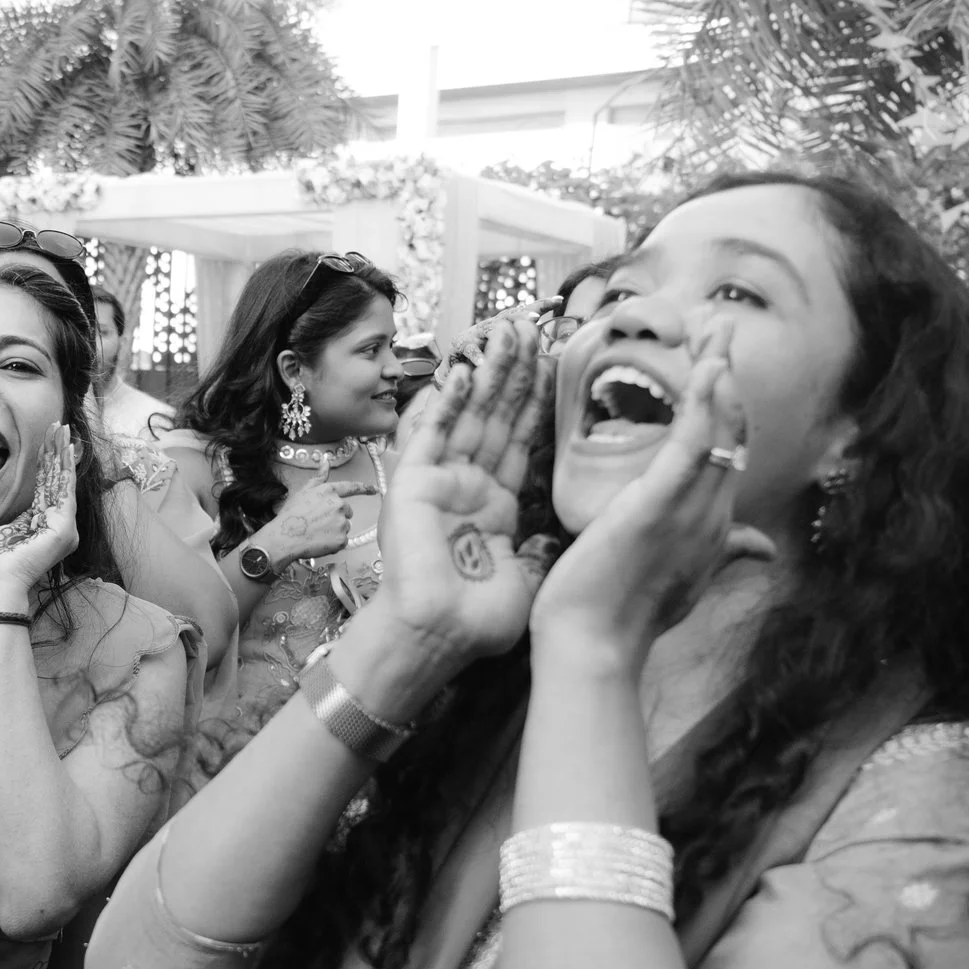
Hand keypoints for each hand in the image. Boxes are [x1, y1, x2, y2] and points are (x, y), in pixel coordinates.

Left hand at [0, 422, 78, 610]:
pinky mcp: (63, 526)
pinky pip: (63, 488)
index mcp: (47, 528)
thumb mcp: (7, 531)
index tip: (47, 441)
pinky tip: (64, 447)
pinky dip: (63, 465)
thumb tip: (24, 511)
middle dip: (58, 451)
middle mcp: (61, 527)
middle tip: (59, 426)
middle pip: (59, 481)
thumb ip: (20, 519)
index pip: (49, 488)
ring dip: (61, 452)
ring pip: (62, 480)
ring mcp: (65, 527)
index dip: (48, 463)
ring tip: (61, 428)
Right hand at [255, 468, 380, 563]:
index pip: (351, 488)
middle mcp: (339, 505)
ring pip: (344, 527)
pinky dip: (333, 543)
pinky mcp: (342, 539)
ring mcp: (341, 523)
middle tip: (318, 521)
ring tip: (316, 532)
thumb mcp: (303, 491)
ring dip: (334, 530)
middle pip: (347, 511)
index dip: (364, 488)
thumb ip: (319, 476)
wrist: (284, 537)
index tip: (374, 489)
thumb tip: (325, 460)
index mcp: (330, 492)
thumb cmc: (291, 515)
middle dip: (336, 516)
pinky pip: (342, 541)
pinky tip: (319, 541)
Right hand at [366, 312, 553, 663]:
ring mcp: (436, 482)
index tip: (556, 364)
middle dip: (515, 373)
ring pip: (467, 416)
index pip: (520, 443)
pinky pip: (429, 434)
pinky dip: (445, 402)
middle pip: (496, 418)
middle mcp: (465, 487)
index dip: (536, 404)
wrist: (434, 639)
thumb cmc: (475, 623)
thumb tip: (557, 539)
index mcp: (493, 508)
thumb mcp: (525, 582)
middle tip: (533, 328)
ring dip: (488, 374)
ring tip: (508, 332)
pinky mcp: (411, 483)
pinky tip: (464, 370)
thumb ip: (539, 554)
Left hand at [529, 318, 776, 659]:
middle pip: (732, 433)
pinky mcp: (662, 505)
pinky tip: (707, 367)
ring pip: (719, 429)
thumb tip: (765, 551)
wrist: (593, 647)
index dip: (728, 410)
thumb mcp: (679, 580)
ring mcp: (693, 510)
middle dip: (727, 378)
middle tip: (720, 330)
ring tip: (716, 327)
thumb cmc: (622, 618)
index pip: (729, 456)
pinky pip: (694, 444)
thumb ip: (722, 557)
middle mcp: (714, 516)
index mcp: (713, 529)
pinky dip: (704, 403)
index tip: (719, 371)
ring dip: (719, 373)